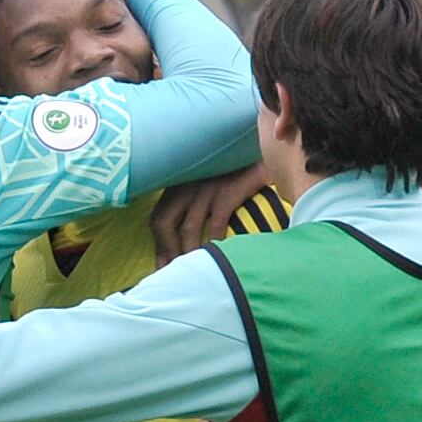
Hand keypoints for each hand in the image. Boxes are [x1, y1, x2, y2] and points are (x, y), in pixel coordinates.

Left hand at [150, 167, 273, 262]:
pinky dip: (215, 242)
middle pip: (165, 223)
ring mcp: (207, 187)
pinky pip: (216, 222)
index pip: (158, 217)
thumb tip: (187, 234)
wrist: (263, 149)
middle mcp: (188, 184)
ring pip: (189, 227)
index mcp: (180, 182)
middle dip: (167, 251)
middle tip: (174, 273)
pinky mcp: (228, 190)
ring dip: (189, 252)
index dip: (159, 244)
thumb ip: (194, 200)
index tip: (163, 264)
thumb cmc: (236, 170)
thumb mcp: (208, 178)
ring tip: (195, 271)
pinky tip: (219, 253)